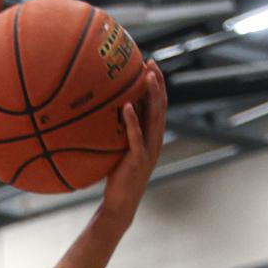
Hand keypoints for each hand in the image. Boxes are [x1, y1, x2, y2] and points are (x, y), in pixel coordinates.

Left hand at [99, 61, 166, 228]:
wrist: (120, 204)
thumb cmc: (118, 177)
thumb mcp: (120, 149)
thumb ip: (120, 132)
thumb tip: (106, 111)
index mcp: (152, 137)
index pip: (158, 105)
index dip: (157, 85)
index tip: (150, 65)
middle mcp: (155, 140)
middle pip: (160, 106)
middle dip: (157, 83)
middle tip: (151, 63)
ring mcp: (148, 150)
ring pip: (154, 117)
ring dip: (151, 96)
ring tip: (146, 77)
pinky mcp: (138, 159)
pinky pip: (136, 137)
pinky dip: (132, 121)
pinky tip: (125, 106)